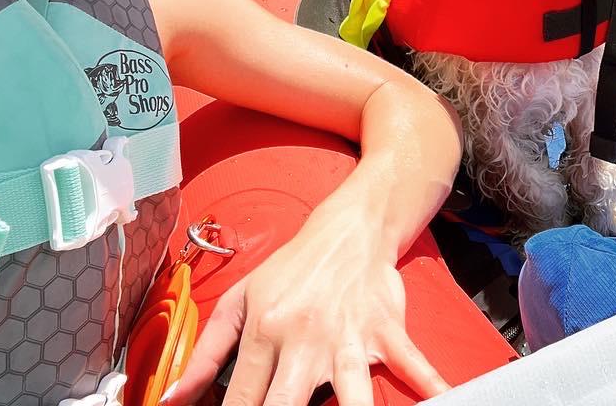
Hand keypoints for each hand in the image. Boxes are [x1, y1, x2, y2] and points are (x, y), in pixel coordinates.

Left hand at [162, 224, 448, 405]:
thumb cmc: (292, 270)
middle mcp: (305, 338)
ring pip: (353, 391)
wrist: (351, 227)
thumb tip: (170, 398)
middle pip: (288, 404)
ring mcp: (350, 336)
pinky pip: (412, 363)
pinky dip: (431, 384)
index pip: (243, 398)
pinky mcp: (387, 330)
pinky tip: (444, 398)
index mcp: (265, 331)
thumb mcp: (241, 300)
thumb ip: (207, 353)